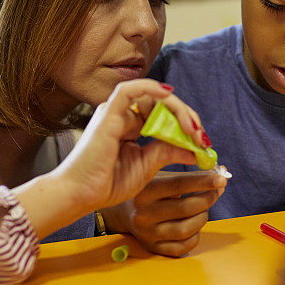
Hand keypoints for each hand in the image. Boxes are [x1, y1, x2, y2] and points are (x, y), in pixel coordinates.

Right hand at [51, 80, 205, 210]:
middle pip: (161, 105)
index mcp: (130, 127)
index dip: (185, 125)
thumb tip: (195, 149)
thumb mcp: (147, 166)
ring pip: (153, 98)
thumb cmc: (108, 183)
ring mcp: (115, 113)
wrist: (81, 196)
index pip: (163, 116)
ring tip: (192, 129)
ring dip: (177, 110)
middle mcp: (122, 116)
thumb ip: (168, 152)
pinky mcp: (109, 113)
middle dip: (186, 118)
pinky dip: (151, 88)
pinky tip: (169, 95)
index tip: (202, 142)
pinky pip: (130, 90)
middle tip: (201, 136)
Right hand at [101, 171, 226, 256]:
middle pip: (185, 208)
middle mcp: (143, 214)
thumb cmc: (149, 189)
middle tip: (216, 191)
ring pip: (186, 230)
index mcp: (144, 190)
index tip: (222, 179)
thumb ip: (189, 174)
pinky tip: (194, 224)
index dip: (204, 181)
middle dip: (207, 198)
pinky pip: (182, 247)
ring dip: (202, 217)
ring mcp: (147, 234)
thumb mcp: (161, 175)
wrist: (122, 211)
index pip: (179, 184)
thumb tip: (221, 174)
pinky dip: (195, 236)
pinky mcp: (153, 248)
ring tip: (202, 208)